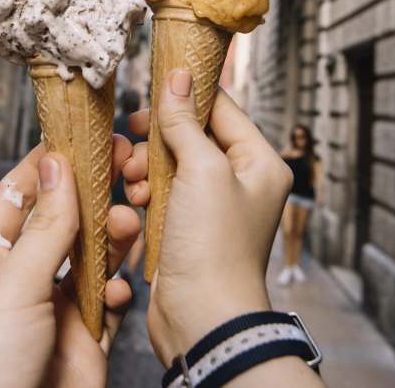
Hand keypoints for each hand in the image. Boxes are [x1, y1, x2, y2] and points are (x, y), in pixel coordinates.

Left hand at [0, 138, 138, 387]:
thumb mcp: (9, 286)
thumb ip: (44, 228)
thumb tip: (59, 167)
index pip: (19, 196)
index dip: (51, 164)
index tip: (84, 133)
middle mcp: (19, 283)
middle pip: (62, 225)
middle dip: (95, 197)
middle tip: (126, 166)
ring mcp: (51, 315)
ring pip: (92, 262)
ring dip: (114, 240)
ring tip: (131, 223)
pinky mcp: (80, 347)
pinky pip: (109, 306)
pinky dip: (124, 289)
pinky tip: (128, 282)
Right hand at [119, 70, 292, 364]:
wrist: (202, 317)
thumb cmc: (214, 247)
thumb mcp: (201, 171)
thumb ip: (186, 122)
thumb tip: (178, 78)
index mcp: (260, 163)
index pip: (223, 109)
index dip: (188, 94)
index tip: (155, 83)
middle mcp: (241, 183)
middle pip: (194, 136)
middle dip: (161, 136)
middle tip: (136, 135)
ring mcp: (213, 208)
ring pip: (172, 165)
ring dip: (148, 166)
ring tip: (134, 178)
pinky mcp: (188, 229)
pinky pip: (162, 195)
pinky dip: (145, 194)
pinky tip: (135, 201)